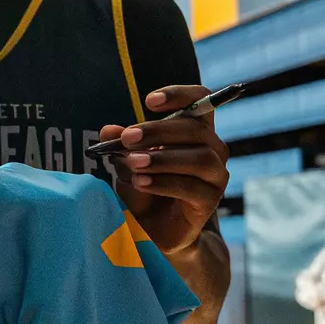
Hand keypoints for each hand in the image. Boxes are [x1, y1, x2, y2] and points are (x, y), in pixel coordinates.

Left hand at [99, 85, 229, 255]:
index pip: (200, 100)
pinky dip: (164, 182)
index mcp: (194, 130)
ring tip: (133, 163)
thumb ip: (121, 145)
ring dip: (162, 158)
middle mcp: (212, 149)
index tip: (149, 101)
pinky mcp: (210, 201)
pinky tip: (141, 182)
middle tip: (127, 138)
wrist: (153, 228)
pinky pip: (192, 188)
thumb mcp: (127, 161)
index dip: (179, 95)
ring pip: (200, 158)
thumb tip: (108, 130)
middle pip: (195, 129)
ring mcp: (215, 175)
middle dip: (158, 131)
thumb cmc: (144, 187)